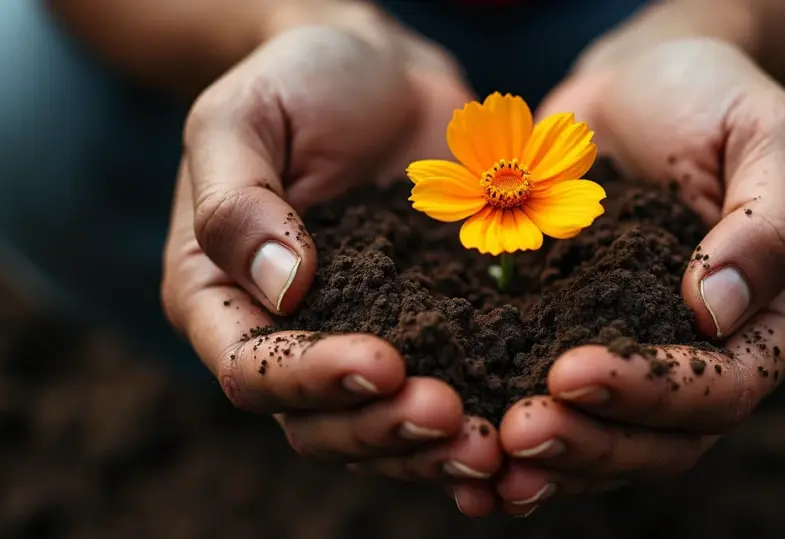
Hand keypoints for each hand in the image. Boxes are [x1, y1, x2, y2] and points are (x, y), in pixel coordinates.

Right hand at [160, 4, 500, 515]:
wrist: (382, 71)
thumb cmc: (299, 82)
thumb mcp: (243, 118)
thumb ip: (239, 200)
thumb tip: (282, 289)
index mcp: (221, 297)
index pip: (253, 371)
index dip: (311, 382)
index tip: (382, 363)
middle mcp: (287, 337)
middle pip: (320, 424)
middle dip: (383, 428)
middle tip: (449, 414)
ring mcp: (361, 339)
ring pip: (383, 429)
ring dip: (432, 449)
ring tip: (489, 443)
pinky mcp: (427, 331)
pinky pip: (443, 392)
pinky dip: (475, 419)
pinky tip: (514, 428)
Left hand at [496, 38, 784, 514]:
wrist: (643, 80)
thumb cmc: (714, 95)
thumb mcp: (768, 134)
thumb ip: (768, 222)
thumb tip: (717, 313)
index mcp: (777, 319)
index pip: (724, 389)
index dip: (652, 395)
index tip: (571, 373)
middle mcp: (715, 356)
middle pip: (665, 441)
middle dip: (591, 443)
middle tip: (516, 431)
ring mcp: (647, 355)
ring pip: (611, 442)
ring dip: (553, 459)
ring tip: (487, 460)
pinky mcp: (584, 341)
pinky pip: (564, 409)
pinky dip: (522, 439)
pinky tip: (471, 455)